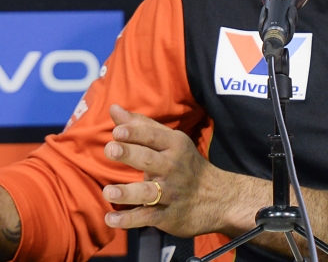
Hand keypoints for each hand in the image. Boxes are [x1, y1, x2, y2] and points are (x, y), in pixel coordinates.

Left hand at [100, 104, 234, 237]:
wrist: (219, 198)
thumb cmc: (185, 163)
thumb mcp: (169, 141)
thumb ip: (140, 125)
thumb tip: (113, 108)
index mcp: (174, 145)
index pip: (153, 136)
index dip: (135, 133)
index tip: (117, 131)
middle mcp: (173, 168)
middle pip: (149, 160)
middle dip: (129, 154)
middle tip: (110, 150)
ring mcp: (171, 193)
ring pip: (148, 192)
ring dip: (128, 192)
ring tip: (108, 191)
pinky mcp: (169, 216)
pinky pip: (148, 217)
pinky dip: (130, 220)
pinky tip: (111, 219)